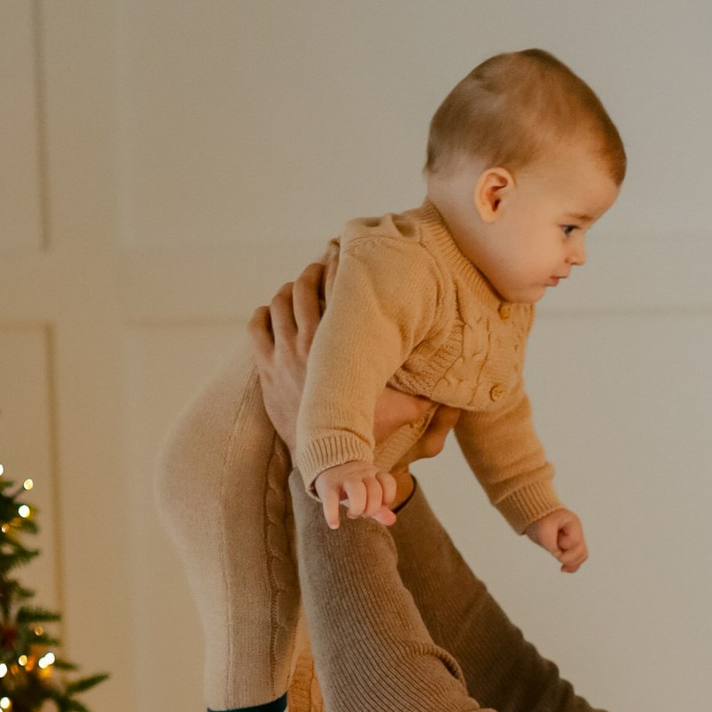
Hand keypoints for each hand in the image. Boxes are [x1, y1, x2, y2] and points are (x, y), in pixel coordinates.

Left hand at [247, 258, 427, 462]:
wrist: (324, 459)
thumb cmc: (362, 434)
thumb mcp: (397, 411)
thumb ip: (421, 395)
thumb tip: (454, 391)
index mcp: (340, 347)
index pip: (339, 291)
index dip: (340, 266)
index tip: (344, 252)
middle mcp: (308, 345)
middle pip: (303, 287)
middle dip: (313, 271)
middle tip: (321, 267)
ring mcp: (283, 356)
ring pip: (278, 303)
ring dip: (288, 290)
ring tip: (298, 287)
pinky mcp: (266, 370)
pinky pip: (257, 328)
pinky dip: (264, 315)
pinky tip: (273, 313)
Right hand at [310, 457, 398, 530]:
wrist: (327, 465)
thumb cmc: (352, 486)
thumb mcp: (368, 494)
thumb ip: (381, 508)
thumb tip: (392, 520)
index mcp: (373, 474)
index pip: (388, 482)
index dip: (388, 498)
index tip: (380, 505)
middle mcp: (360, 474)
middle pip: (374, 490)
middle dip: (372, 508)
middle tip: (363, 513)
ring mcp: (344, 478)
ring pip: (357, 490)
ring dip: (358, 508)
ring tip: (353, 514)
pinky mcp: (327, 486)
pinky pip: (331, 500)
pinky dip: (332, 515)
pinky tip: (334, 525)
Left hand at [523, 506, 588, 571]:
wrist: (537, 517)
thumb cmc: (540, 520)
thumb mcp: (542, 529)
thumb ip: (550, 543)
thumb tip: (559, 555)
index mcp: (572, 522)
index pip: (574, 540)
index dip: (563, 545)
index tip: (555, 541)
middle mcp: (577, 531)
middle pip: (581, 551)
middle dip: (568, 557)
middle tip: (556, 554)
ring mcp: (576, 539)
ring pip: (581, 556)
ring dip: (571, 564)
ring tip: (562, 567)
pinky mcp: (571, 547)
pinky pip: (577, 559)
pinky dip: (571, 566)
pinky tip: (563, 569)